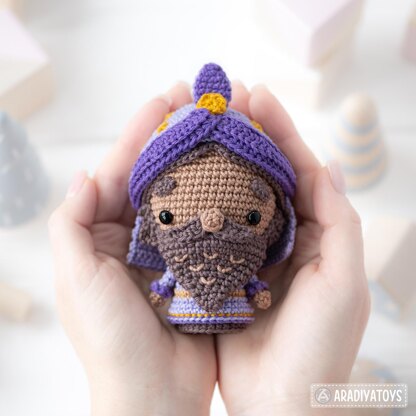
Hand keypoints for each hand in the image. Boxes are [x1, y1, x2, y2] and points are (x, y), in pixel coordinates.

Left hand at [49, 83, 215, 415]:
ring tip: (224, 128)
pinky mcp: (197, 263)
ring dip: (202, 159)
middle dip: (177, 135)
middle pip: (157, 173)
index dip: (142, 131)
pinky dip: (220, 196)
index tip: (167, 98)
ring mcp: (170, 247)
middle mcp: (137, 234)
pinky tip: (238, 174)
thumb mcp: (77, 281)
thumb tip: (84, 174)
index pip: (122, 168)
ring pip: (186, 192)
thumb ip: (71, 225)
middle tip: (202, 103)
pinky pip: (208, 221)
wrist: (154, 394)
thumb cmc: (110, 342)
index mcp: (104, 232)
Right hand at [216, 83, 369, 415]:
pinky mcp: (223, 267)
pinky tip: (182, 180)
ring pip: (234, 194)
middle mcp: (282, 235)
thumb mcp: (343, 283)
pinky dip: (200, 200)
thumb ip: (339, 223)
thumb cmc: (319, 347)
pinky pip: (212, 225)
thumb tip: (327, 166)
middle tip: (222, 102)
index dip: (279, 130)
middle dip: (246, 135)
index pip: (298, 168)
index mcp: (315, 232)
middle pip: (263, 174)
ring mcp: (250, 249)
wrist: (281, 401)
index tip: (256, 96)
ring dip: (219, 161)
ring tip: (198, 130)